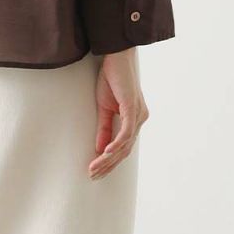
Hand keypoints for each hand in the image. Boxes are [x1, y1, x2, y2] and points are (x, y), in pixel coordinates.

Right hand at [88, 47, 148, 179]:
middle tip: (93, 176)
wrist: (117, 57)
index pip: (123, 147)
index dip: (109, 161)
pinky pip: (126, 132)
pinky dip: (115, 144)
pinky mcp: (133, 109)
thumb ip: (104, 128)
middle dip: (108, 165)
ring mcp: (138, 115)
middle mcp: (140, 119)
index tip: (95, 171)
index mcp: (135, 120)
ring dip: (108, 159)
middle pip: (125, 150)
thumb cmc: (112, 79)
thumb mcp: (104, 107)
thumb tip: (100, 149)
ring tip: (95, 168)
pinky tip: (105, 153)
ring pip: (125, 145)